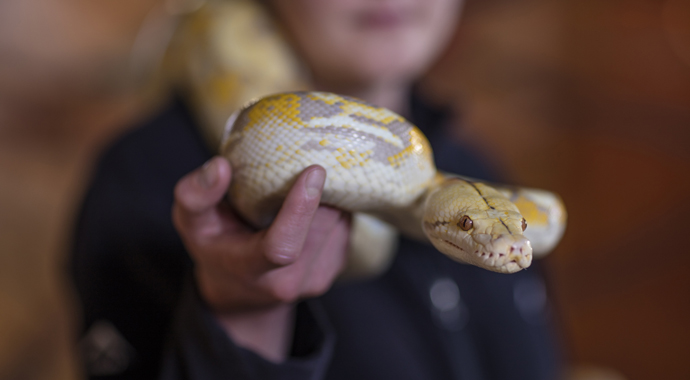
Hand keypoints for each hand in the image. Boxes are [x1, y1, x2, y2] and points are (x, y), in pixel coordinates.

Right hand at [172, 156, 349, 360]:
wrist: (240, 290)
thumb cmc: (214, 246)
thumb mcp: (192, 223)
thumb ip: (197, 196)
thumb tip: (221, 165)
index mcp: (252, 268)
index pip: (282, 246)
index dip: (301, 208)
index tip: (314, 170)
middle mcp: (289, 281)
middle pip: (322, 225)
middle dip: (323, 190)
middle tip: (313, 156)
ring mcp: (317, 279)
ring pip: (339, 223)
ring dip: (331, 197)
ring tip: (308, 181)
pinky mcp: (334, 270)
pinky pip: (345, 228)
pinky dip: (335, 208)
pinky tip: (316, 201)